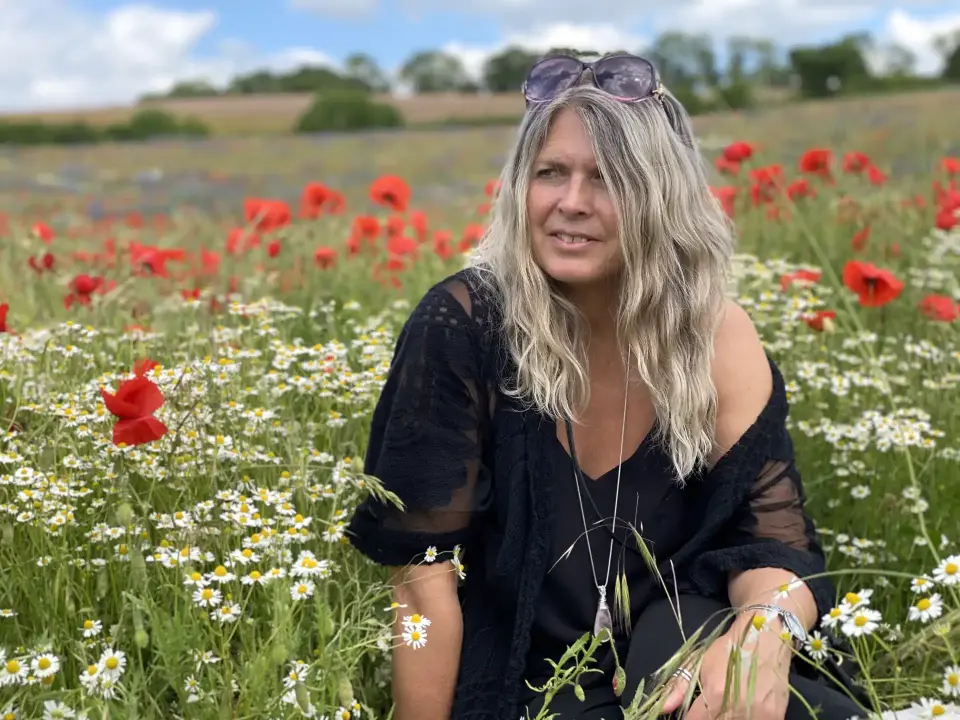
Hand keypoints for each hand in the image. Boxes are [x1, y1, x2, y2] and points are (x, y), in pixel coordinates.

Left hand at [661, 620, 791, 719]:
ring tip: (725, 708)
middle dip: (707, 719)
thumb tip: (662, 708)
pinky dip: (745, 719)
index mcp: (716, 694)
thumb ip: (679, 687)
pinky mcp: (776, 718)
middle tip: (708, 709)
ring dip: (727, 719)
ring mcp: (760, 715)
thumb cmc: (728, 649)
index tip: (691, 713)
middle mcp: (738, 708)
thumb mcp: (699, 662)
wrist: (765, 637)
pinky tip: (742, 712)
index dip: (690, 719)